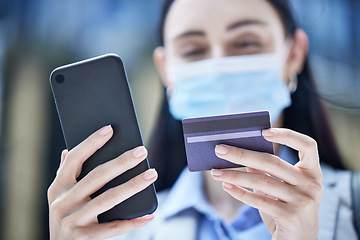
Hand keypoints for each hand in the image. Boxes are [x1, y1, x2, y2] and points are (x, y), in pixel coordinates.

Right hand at [47, 125, 157, 239]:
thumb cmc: (66, 218)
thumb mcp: (59, 197)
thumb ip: (64, 175)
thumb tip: (67, 150)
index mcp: (58, 187)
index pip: (75, 159)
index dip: (91, 143)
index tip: (110, 129)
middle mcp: (62, 202)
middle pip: (97, 176)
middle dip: (122, 162)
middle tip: (142, 151)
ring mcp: (72, 221)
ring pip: (108, 199)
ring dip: (133, 185)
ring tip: (152, 174)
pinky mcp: (82, 239)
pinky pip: (112, 228)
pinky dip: (133, 221)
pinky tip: (149, 214)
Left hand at [211, 128, 321, 239]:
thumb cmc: (287, 211)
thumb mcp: (280, 189)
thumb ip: (267, 172)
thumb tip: (242, 156)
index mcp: (312, 173)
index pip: (308, 146)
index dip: (287, 135)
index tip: (263, 131)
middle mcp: (311, 185)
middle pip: (272, 162)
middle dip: (242, 154)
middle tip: (220, 149)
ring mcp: (302, 201)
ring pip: (261, 181)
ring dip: (234, 175)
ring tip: (215, 172)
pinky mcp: (290, 216)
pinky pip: (258, 200)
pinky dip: (239, 192)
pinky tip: (226, 186)